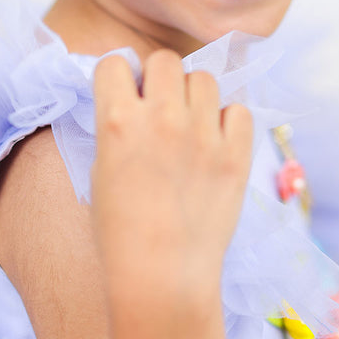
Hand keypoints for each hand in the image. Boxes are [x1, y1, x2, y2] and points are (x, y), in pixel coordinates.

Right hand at [90, 48, 252, 301]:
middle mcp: (161, 119)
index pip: (115, 62)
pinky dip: (228, 122)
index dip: (119, 78)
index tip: (125, 96)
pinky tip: (216, 144)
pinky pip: (238, 110)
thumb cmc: (120, 232)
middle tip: (161, 108)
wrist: (162, 279)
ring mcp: (203, 135)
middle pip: (164, 60)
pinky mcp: (236, 154)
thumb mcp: (101, 170)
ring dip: (194, 96)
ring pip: (204, 78)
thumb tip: (135, 100)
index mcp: (117, 122)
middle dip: (159, 79)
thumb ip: (118, 127)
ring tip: (191, 127)